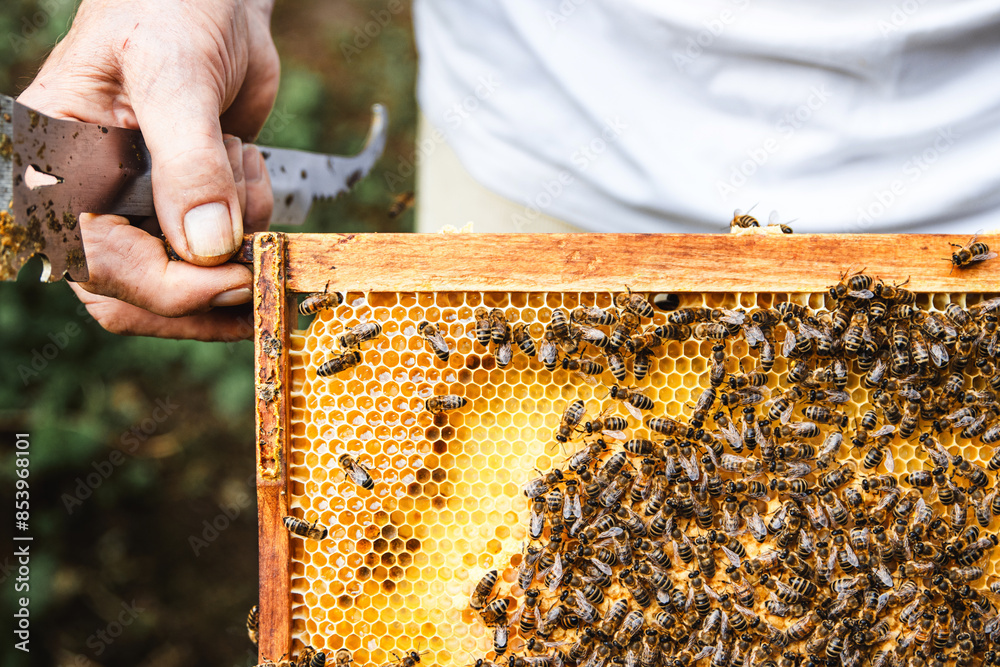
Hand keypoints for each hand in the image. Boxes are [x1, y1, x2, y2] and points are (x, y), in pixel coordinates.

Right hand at [18, 0, 279, 340]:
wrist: (213, 0)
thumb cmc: (169, 11)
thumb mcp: (172, 74)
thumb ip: (188, 161)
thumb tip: (206, 247)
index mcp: (54, 170)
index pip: (99, 265)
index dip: (172, 288)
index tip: (239, 278)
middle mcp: (90, 202)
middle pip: (138, 297)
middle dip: (208, 290)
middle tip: (263, 268)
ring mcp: (141, 211)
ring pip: (189, 281)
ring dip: (236, 242)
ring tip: (242, 163)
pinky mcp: (188, 211)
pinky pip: (222, 255)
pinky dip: (250, 226)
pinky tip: (248, 166)